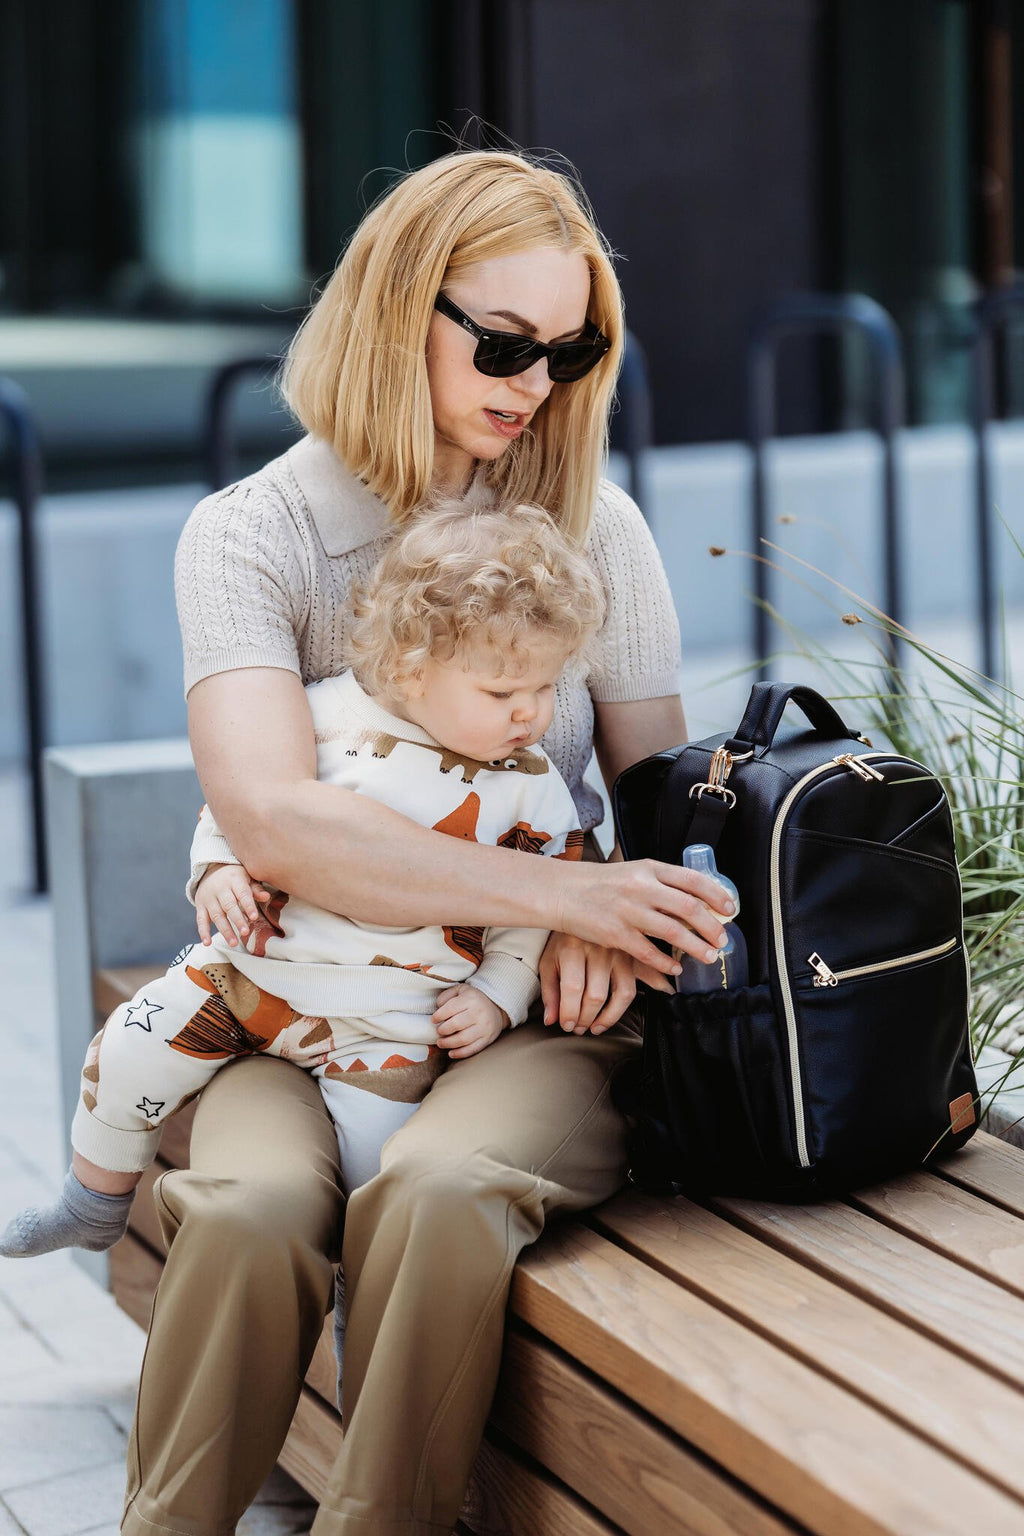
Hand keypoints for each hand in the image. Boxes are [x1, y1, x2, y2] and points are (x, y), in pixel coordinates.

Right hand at [195, 863, 272, 947]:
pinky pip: (200, 919)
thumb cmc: (235, 877)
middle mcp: (220, 888)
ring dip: (225, 930)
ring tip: (234, 943)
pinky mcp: (200, 906)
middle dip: (237, 920)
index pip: (242, 893)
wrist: (211, 869)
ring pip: (216, 915)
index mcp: (234, 880)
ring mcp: (208, 898)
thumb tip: (266, 896)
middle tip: (245, 933)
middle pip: (229, 906)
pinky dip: (203, 932)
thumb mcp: (246, 877)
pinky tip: (208, 943)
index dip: (248, 906)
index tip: (255, 917)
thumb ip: (256, 889)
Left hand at [433, 984, 508, 1059]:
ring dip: (448, 1043)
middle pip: (456, 1024)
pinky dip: (460, 1053)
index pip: (450, 1008)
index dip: (438, 1016)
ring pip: (463, 1039)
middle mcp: (478, 1013)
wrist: (497, 1007)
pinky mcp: (487, 1039)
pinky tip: (451, 1053)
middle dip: (443, 1030)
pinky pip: (472, 1049)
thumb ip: (447, 995)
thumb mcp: (461, 990)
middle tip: (438, 1031)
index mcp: (470, 999)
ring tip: (441, 1043)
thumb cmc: (474, 999)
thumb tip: (438, 1007)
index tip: (434, 1020)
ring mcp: (484, 1027)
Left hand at [539, 933, 638, 1034]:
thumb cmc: (564, 940)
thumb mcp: (548, 961)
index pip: (573, 988)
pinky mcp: (633, 956)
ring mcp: (619, 951)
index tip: (566, 1025)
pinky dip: (628, 1006)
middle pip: (596, 995)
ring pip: (622, 994)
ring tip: (595, 1027)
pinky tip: (613, 1016)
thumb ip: (549, 992)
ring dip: (608, 1018)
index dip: (570, 1012)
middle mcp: (599, 948)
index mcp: (572, 947)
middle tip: (578, 1028)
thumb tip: (552, 1020)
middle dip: (585, 1019)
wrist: (583, 911)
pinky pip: (636, 986)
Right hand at [549, 858, 731, 979]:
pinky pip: (648, 951)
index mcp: (649, 869)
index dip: (717, 895)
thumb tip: (697, 902)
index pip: (693, 880)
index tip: (730, 909)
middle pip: (689, 908)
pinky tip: (675, 967)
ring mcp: (628, 911)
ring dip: (696, 947)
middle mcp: (641, 887)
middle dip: (712, 927)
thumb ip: (662, 884)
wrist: (563, 891)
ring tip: (708, 956)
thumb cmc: (601, 883)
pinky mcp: (615, 933)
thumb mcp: (634, 872)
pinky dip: (666, 961)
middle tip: (723, 939)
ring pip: (673, 932)